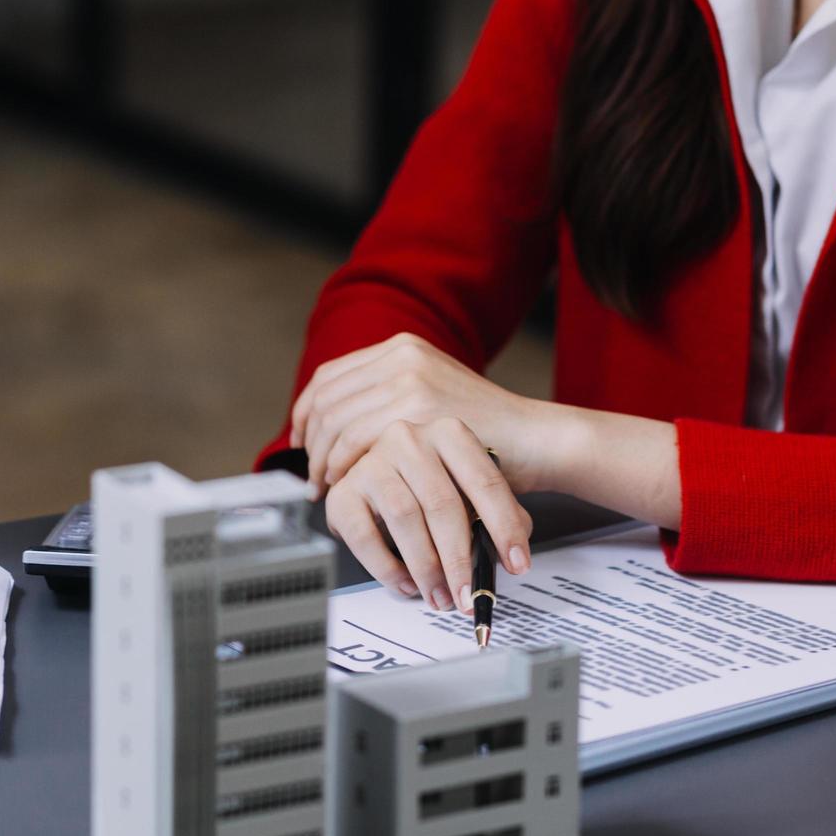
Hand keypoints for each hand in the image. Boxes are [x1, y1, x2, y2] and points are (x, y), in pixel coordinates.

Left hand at [290, 332, 539, 491]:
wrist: (534, 439)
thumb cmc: (487, 435)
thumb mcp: (433, 401)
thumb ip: (390, 400)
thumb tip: (339, 424)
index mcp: (402, 348)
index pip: (331, 376)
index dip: (305, 412)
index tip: (300, 441)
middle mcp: (401, 356)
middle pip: (327, 398)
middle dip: (309, 442)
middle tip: (310, 476)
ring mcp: (409, 379)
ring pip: (335, 420)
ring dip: (321, 459)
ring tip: (323, 487)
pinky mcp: (416, 409)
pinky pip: (354, 439)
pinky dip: (340, 466)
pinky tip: (343, 485)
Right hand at [325, 416, 531, 611]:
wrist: (375, 471)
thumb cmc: (430, 485)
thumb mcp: (468, 490)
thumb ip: (496, 516)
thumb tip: (512, 555)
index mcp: (449, 433)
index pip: (484, 482)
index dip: (504, 527)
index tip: (518, 564)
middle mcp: (408, 438)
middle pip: (442, 504)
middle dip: (459, 558)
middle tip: (469, 594)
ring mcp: (372, 461)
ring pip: (404, 519)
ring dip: (425, 567)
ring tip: (438, 595)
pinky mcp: (343, 491)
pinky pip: (365, 536)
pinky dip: (387, 567)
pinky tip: (405, 584)